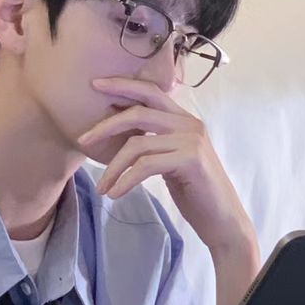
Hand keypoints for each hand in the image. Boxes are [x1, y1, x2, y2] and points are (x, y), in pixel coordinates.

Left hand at [78, 77, 253, 251]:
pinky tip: (115, 194)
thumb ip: (153, 142)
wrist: (222, 219)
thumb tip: (119, 132)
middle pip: (138, 112)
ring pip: (137, 144)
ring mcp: (192, 141)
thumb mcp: (170, 160)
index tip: (95, 84)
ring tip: (102, 187)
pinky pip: (145, 166)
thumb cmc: (194, 192)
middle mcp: (190, 124)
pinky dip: (125, 180)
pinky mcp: (190, 160)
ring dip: (113, 167)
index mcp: (184, 119)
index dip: (122, 85)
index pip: (150, 92)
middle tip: (82, 140)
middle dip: (106, 125)